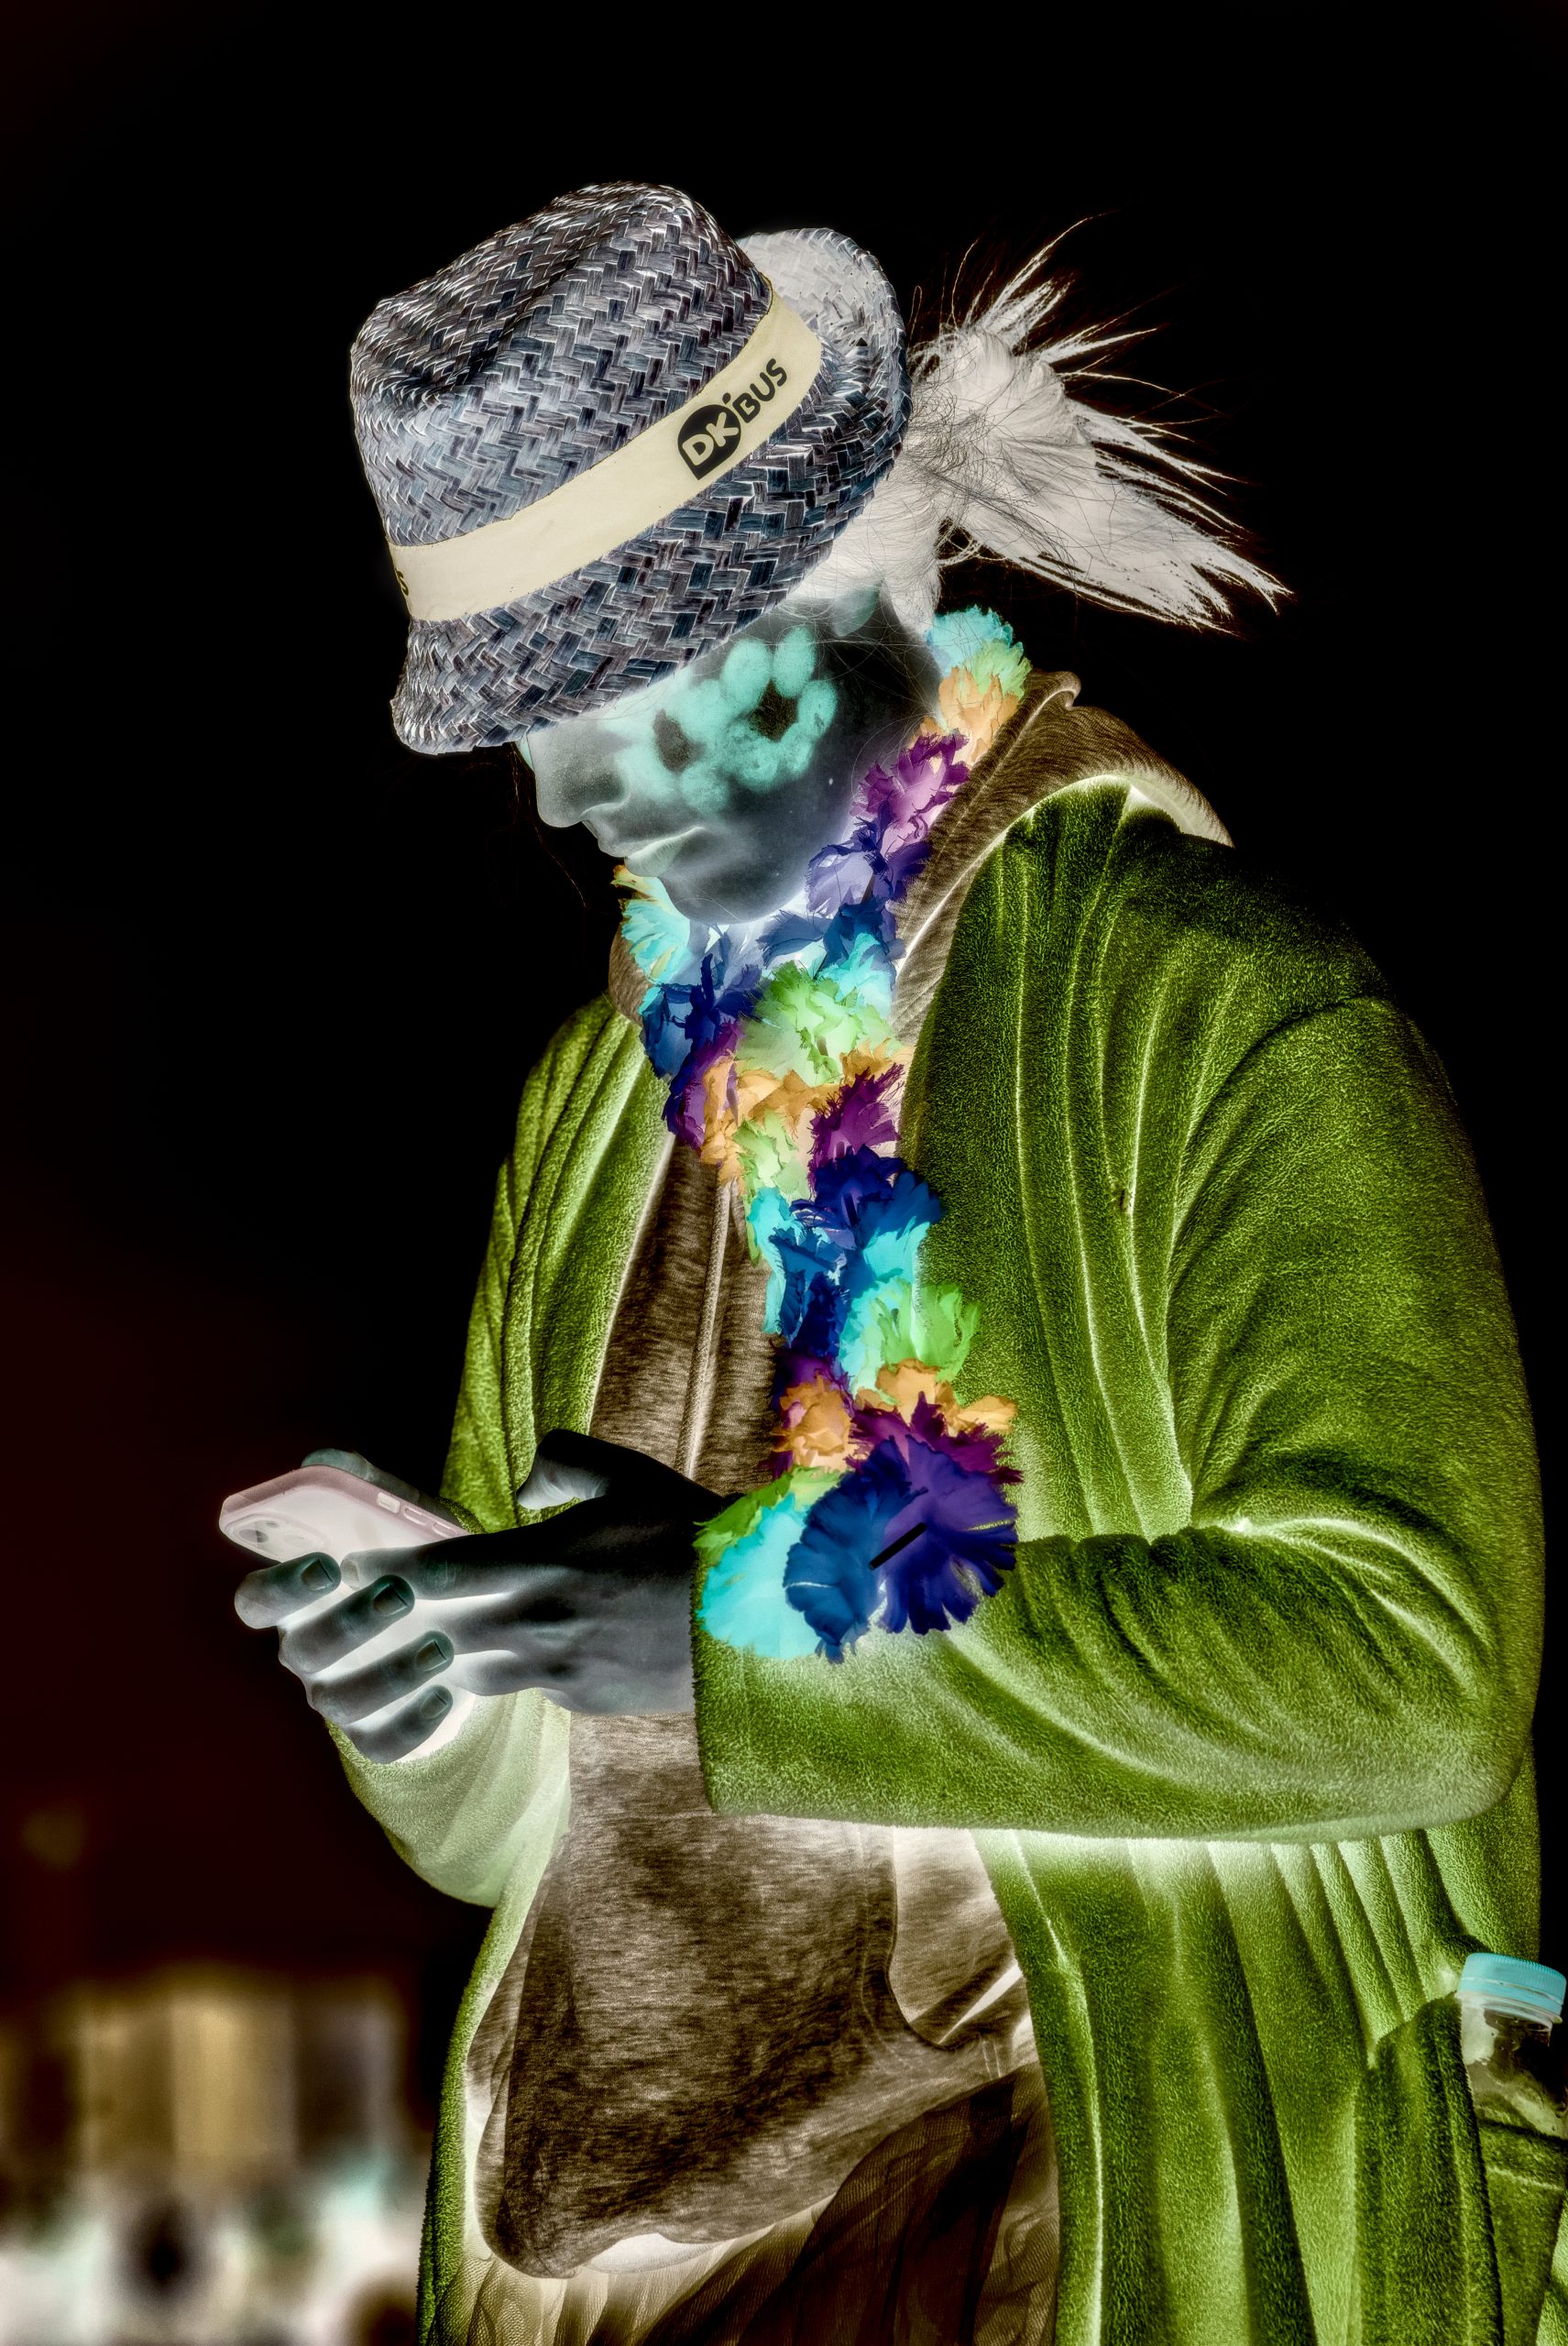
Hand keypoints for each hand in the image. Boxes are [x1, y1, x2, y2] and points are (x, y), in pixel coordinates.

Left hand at [233, 1432, 724, 1761]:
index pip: (439, 1571)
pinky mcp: (582, 1699)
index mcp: (544, 1562)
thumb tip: (524, 1485)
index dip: (385, 1570)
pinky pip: (522, 1687)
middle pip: (437, 1631)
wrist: (754, 1613)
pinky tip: (493, 1659)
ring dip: (436, 1658)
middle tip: (352, 1615)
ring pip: (469, 1671)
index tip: (346, 1567)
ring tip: (405, 1646)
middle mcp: (540, 1622)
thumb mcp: (627, 1475)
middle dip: (389, 1624)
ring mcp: (559, 1668)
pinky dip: (500, 1673)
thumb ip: (562, 1462)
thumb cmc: (689, 1532)